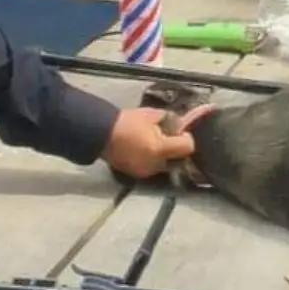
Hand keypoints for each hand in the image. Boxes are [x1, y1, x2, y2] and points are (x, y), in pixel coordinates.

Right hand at [98, 104, 213, 178]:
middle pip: (177, 159)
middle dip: (175, 149)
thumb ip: (169, 119)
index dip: (186, 138)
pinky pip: (152, 168)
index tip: (181, 132)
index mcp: (160, 148)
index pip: (187, 147)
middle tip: (167, 137)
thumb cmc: (127, 122)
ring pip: (165, 165)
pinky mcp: (137, 174)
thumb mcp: (151, 115)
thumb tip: (180, 124)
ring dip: (164, 156)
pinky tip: (144, 150)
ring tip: (153, 143)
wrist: (101, 133)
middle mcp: (156, 164)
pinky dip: (153, 160)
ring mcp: (146, 172)